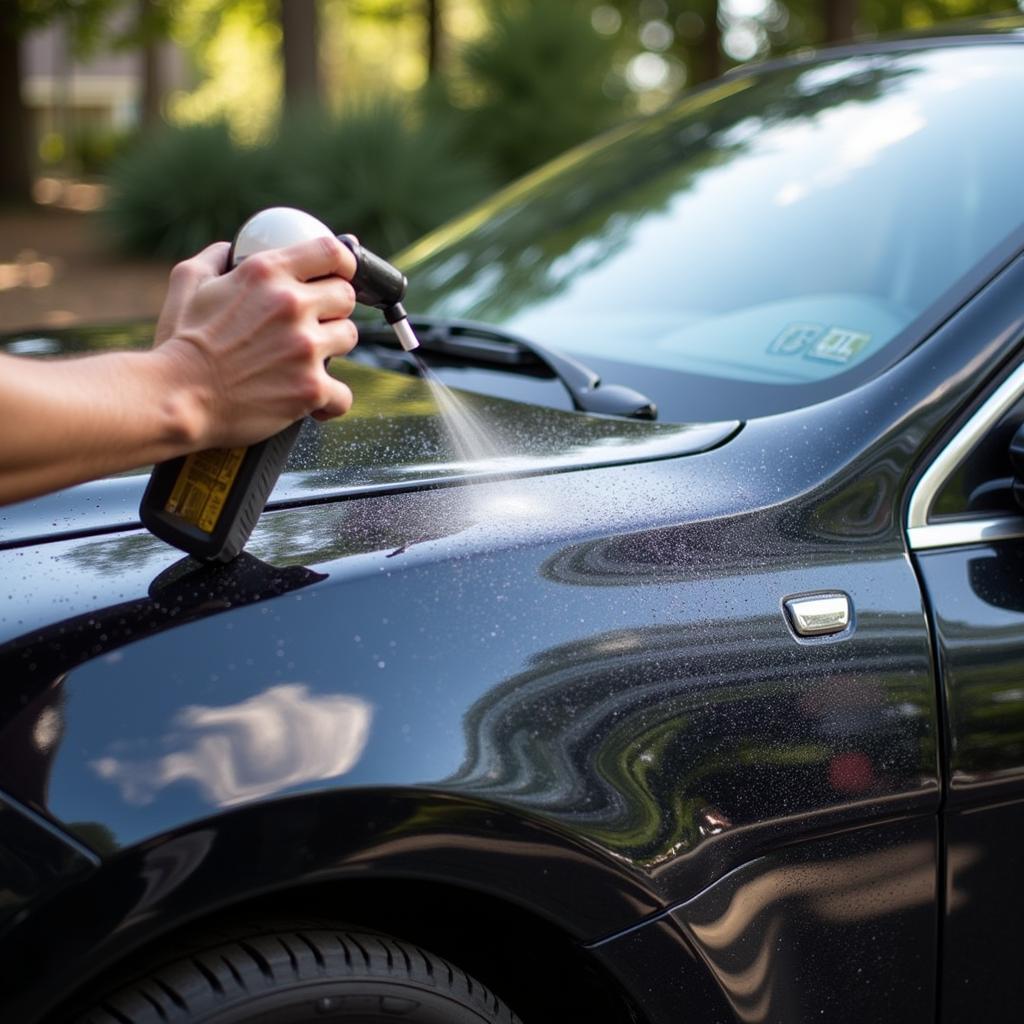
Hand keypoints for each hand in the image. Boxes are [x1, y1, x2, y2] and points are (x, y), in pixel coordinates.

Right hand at [152, 235, 359, 449]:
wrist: (176, 397)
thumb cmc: (180, 345)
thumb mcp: (188, 283)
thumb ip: (215, 259)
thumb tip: (230, 250)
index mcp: (266, 272)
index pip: (331, 252)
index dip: (342, 264)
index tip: (339, 275)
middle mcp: (291, 305)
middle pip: (345, 297)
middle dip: (332, 309)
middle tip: (312, 324)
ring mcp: (306, 347)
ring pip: (348, 337)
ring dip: (331, 349)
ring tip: (305, 360)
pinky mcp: (312, 388)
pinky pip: (343, 393)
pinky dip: (330, 400)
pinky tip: (311, 400)